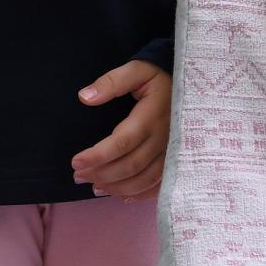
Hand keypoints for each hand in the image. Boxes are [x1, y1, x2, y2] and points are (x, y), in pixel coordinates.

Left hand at [72, 58, 170, 199]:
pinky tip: (123, 196)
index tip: (75, 162)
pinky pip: (161, 184)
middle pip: (131, 165)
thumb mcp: (136, 69)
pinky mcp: (178, 160)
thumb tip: (84, 97)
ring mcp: (173, 152)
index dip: (98, 155)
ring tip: (94, 187)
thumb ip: (111, 82)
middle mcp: (164, 138)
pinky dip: (141, 194)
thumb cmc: (157, 76)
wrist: (190, 84)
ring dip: (118, 187)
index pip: (122, 142)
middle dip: (102, 174)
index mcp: (151, 116)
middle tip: (78, 176)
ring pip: (145, 178)